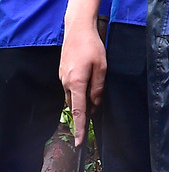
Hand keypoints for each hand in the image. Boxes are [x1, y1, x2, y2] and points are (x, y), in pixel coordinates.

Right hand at [59, 24, 106, 146]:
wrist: (77, 30)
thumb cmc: (92, 46)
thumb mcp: (102, 66)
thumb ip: (98, 87)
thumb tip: (96, 103)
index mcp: (76, 82)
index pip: (78, 110)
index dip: (79, 127)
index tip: (79, 141)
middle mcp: (66, 83)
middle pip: (75, 104)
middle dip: (84, 112)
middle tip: (96, 113)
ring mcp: (62, 78)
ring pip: (73, 96)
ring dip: (82, 100)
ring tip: (95, 97)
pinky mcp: (63, 73)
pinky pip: (71, 88)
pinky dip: (79, 91)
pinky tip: (88, 85)